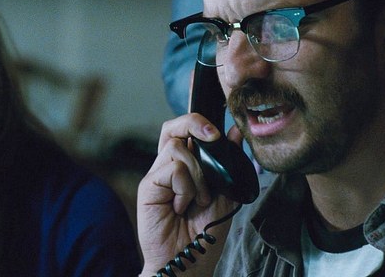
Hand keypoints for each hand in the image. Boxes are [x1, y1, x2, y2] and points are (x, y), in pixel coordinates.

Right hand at [136, 114, 241, 275]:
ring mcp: (157, 176)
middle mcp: (168, 167)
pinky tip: (182, 207)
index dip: (200, 123)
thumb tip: (236, 132)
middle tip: (212, 137)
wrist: (189, 261)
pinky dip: (186, 188)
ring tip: (199, 200)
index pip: (186, 130)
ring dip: (198, 175)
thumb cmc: (204, 233)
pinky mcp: (148, 186)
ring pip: (177, 148)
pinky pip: (172, 170)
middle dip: (193, 123)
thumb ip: (228, 163)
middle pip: (173, 127)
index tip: (220, 133)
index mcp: (186, 166)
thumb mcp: (225, 193)